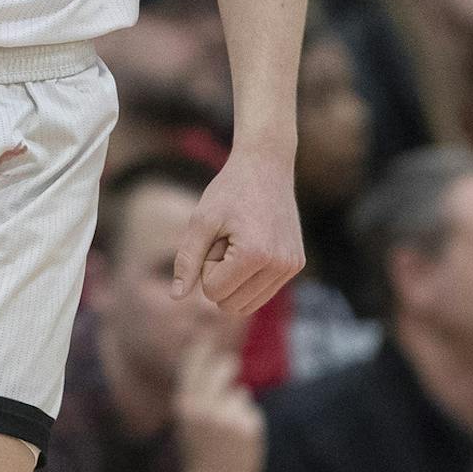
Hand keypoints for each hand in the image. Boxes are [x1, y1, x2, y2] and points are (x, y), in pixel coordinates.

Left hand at [171, 147, 302, 315]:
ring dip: (233, 278)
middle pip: (231, 304)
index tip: (215, 237)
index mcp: (255, 255)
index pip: (213, 292)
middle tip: (225, 241)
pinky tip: (251, 246)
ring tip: (237, 243)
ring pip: (248, 304)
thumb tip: (176, 297)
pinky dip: (248, 277)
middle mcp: (280, 266)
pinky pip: (262, 293)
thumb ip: (187, 260)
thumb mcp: (201, 221)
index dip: (205, 266)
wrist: (266, 167)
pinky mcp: (296, 265)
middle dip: (219, 276)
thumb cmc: (228, 191)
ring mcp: (291, 267)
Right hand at [171, 333, 263, 471]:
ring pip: (239, 394)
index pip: (193, 366)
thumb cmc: (198, 453)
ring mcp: (226, 417)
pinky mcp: (247, 428)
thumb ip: (196, 396)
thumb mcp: (187, 422)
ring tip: (228, 431)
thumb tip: (216, 364)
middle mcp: (204, 407)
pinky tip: (239, 441)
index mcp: (185, 405)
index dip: (202, 347)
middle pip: (221, 370)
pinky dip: (249, 423)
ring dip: (238, 406)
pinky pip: (251, 413)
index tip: (208, 333)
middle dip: (226, 366)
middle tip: (230, 362)